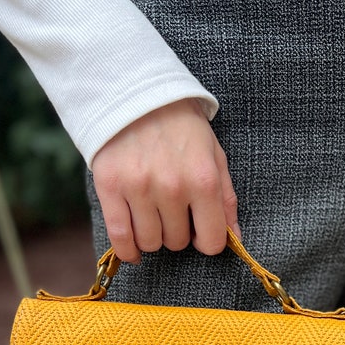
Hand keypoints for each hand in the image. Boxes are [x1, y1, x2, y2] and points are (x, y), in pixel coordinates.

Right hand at [91, 98, 239, 261]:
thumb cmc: (181, 127)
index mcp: (203, 179)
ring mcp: (138, 188)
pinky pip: (120, 237)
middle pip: (177, 242)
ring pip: (150, 242)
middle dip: (178, 232)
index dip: (207, 240)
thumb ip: (225, 199)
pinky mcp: (110, 187)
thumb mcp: (214, 155)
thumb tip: (234, 238)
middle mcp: (172, 187)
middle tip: (172, 211)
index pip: (211, 240)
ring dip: (153, 236)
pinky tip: (134, 250)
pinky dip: (128, 250)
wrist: (136, 93)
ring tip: (153, 217)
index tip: (200, 231)